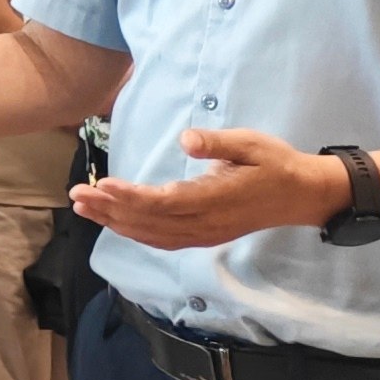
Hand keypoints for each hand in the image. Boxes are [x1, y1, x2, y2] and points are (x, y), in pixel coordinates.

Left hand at [74, 128, 350, 249]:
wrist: (302, 196)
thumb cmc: (275, 163)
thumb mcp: (252, 143)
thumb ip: (218, 143)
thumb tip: (187, 139)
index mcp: (216, 199)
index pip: (165, 202)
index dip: (131, 197)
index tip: (103, 185)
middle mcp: (207, 223)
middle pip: (151, 221)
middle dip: (110, 209)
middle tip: (76, 194)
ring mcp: (205, 234)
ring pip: (153, 235)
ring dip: (116, 223)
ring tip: (84, 208)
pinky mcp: (205, 237)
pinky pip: (163, 240)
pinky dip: (135, 233)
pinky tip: (114, 223)